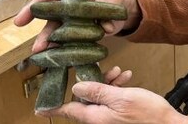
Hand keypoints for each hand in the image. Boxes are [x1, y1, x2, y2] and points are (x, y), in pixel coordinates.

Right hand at [13, 0, 141, 53]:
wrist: (122, 9)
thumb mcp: (111, 0)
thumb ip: (107, 13)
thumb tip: (107, 27)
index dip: (32, 8)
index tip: (20, 21)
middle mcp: (67, 9)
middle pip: (51, 21)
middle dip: (43, 35)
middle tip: (37, 49)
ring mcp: (72, 23)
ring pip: (57, 35)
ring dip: (51, 47)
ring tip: (45, 58)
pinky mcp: (78, 35)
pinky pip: (68, 44)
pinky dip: (63, 52)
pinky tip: (57, 61)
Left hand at [36, 82, 187, 123]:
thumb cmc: (147, 114)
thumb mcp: (120, 97)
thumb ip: (97, 91)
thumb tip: (76, 86)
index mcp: (95, 117)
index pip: (68, 111)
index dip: (53, 107)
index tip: (39, 108)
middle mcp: (99, 120)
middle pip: (85, 99)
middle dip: (93, 82)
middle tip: (104, 68)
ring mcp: (110, 119)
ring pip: (99, 98)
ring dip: (107, 82)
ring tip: (119, 72)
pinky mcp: (120, 116)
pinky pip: (110, 101)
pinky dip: (116, 88)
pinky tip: (125, 78)